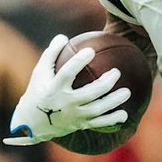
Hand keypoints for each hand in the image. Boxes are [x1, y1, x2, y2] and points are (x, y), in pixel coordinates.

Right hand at [4, 34, 130, 145]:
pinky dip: (112, 119)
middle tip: (117, 72)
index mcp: (53, 89)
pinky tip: (124, 114)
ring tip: (127, 91)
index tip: (90, 50)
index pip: (67, 73)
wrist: (34, 124)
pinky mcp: (80, 125)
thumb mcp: (40, 72)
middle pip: (89, 93)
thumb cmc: (39, 91)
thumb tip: (64, 36)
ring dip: (114, 101)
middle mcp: (65, 103)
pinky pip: (99, 123)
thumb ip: (51, 53)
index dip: (78, 62)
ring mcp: (74, 116)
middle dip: (105, 83)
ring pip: (97, 109)